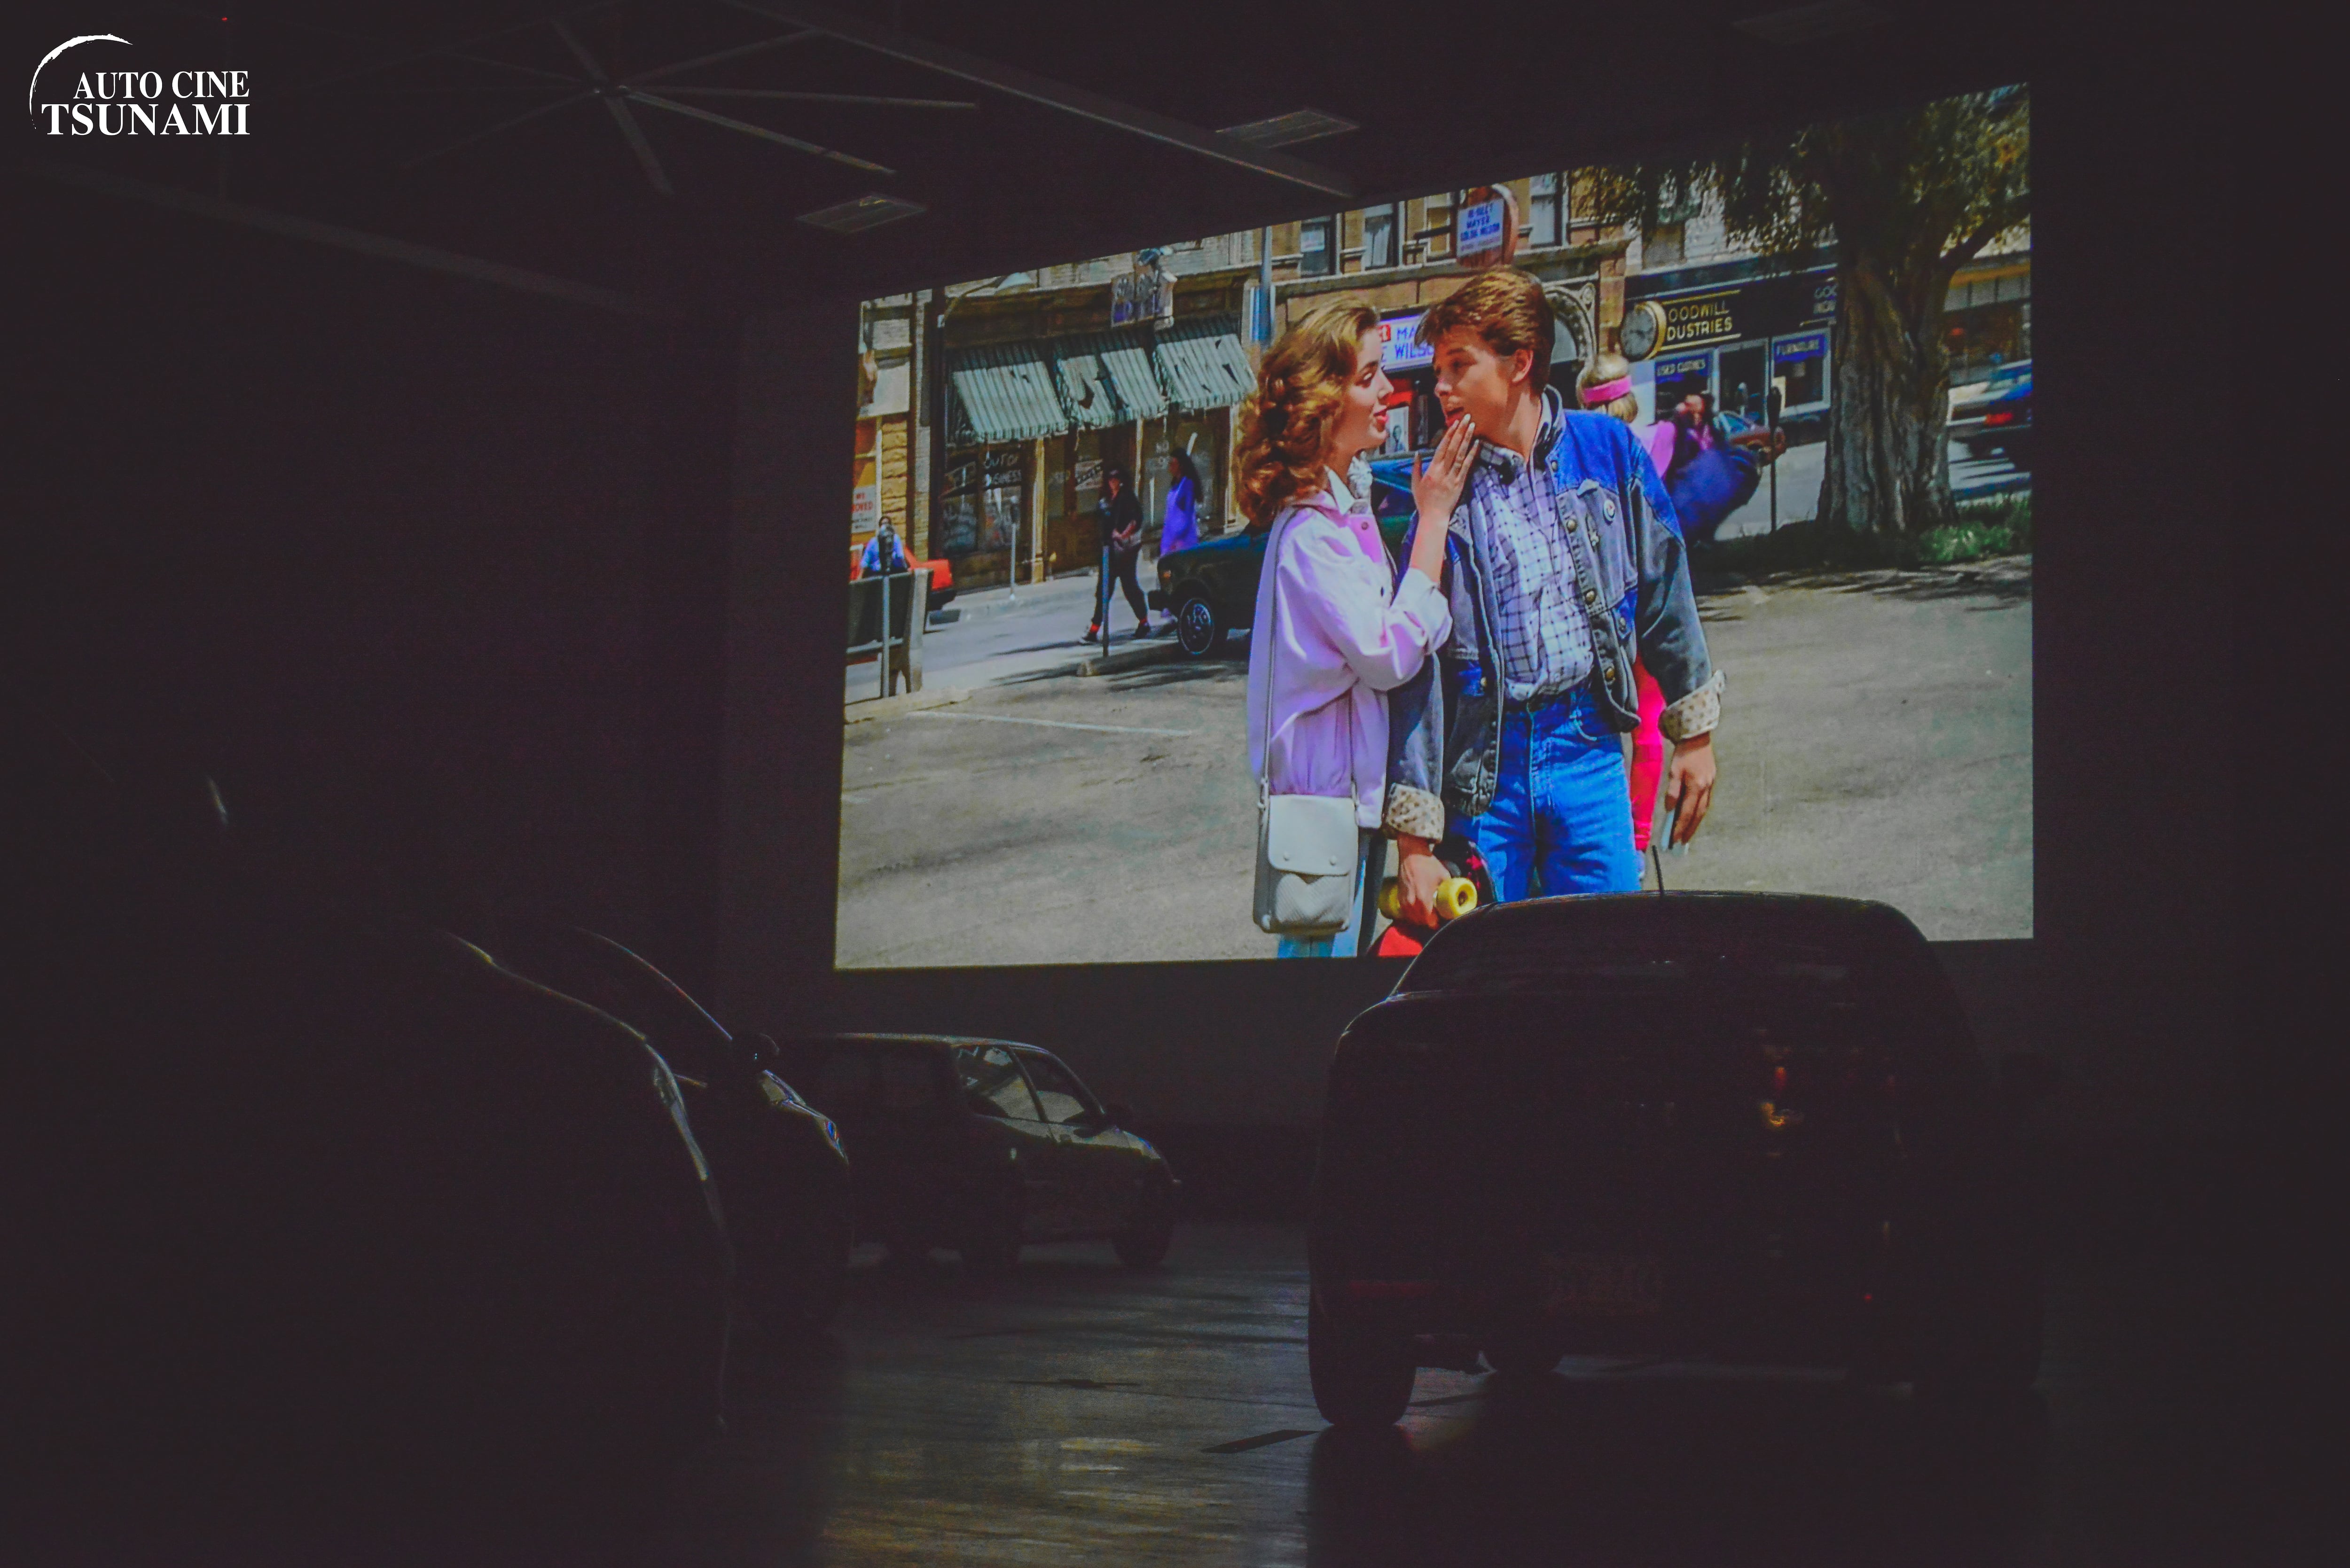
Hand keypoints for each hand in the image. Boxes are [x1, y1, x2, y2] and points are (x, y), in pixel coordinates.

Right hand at [1394, 839, 1445, 926]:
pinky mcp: (1398, 896)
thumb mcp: (1443, 876)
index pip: (1429, 921)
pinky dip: (1411, 913)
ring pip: (1411, 918)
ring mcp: (1403, 900)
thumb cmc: (1428, 864)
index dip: (1436, 923)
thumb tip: (1456, 897)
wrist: (1411, 853)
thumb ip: (1449, 889)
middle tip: (1435, 917)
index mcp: (1423, 899)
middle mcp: (1411, 902)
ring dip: (1419, 918)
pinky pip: (1405, 911)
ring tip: (1426, 914)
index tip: (1440, 920)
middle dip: (1428, 922)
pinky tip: (1417, 909)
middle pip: (1420, 921)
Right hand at [1409, 415, 1476, 538]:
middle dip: (1460, 432)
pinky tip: (1476, 444)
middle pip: (1453, 448)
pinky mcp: (1461, 483)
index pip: (1442, 448)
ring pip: (1461, 455)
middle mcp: (1443, 472)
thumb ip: (1416, 467)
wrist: (1434, 516)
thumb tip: (1417, 453)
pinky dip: (1472, 455)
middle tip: (1466, 418)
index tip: (1454, 423)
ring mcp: (1453, 477)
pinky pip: (1467, 467)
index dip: (1449, 435)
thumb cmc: (1423, 501)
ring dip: (1467, 439)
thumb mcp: (1415, 483)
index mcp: (1432, 470)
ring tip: (1472, 426)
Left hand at [1663, 732, 1715, 845]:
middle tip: (1681, 843)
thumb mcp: (1674, 771)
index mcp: (1696, 786)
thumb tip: (1670, 809)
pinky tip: (1693, 817)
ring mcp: (1710, 785)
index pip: (1687, 813)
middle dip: (1689, 830)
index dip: (1680, 828)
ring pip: (1703, 810)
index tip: (1674, 840)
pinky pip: (1705, 802)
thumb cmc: (1683, 754)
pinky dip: (1698, 812)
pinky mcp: (1711, 782)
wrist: (1698, 737)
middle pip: (1697, 815)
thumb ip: (1673, 791)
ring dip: (1695, 823)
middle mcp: (1706, 788)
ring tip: (1686, 834)